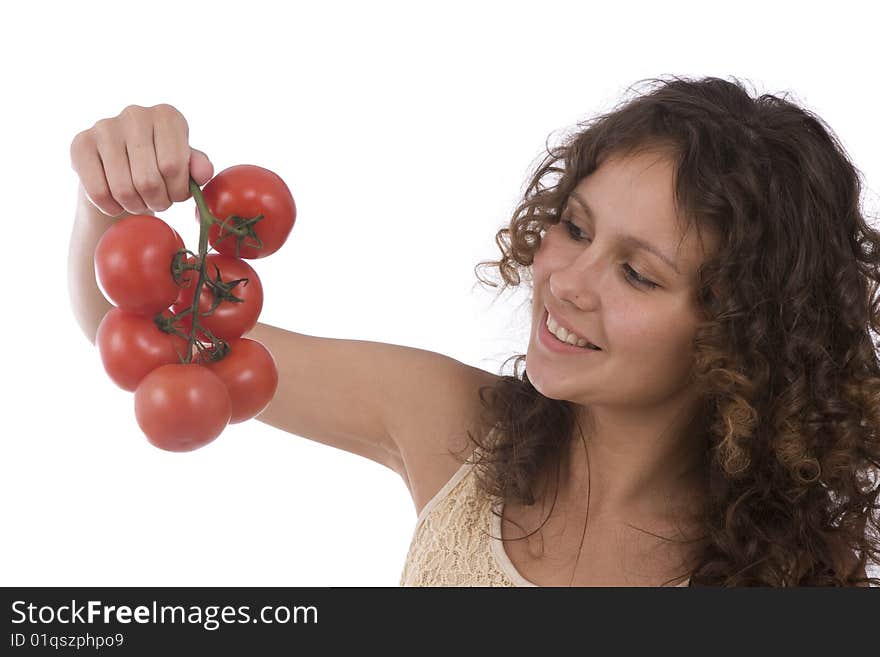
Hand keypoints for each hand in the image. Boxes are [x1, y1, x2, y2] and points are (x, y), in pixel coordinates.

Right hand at [69, 103, 213, 217]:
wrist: (121, 169)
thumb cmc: (162, 167)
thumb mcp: (187, 167)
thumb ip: (199, 168)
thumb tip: (203, 172)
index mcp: (167, 116)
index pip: (174, 166)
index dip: (178, 191)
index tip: (176, 194)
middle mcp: (136, 114)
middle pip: (148, 180)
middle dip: (157, 201)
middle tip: (158, 202)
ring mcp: (105, 126)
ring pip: (123, 189)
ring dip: (135, 206)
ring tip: (140, 202)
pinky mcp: (80, 143)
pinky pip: (98, 191)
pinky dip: (111, 207)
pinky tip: (118, 203)